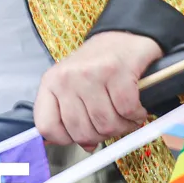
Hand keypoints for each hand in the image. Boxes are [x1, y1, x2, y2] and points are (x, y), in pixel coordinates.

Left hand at [34, 31, 161, 151]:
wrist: (124, 36)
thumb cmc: (98, 65)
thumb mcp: (74, 87)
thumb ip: (73, 117)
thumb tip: (87, 146)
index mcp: (51, 82)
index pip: (47, 126)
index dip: (67, 138)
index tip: (83, 134)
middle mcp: (66, 77)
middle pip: (82, 132)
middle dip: (102, 134)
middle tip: (111, 122)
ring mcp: (90, 73)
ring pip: (106, 125)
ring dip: (122, 125)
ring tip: (125, 113)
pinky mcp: (116, 71)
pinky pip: (127, 111)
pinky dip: (136, 114)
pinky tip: (136, 106)